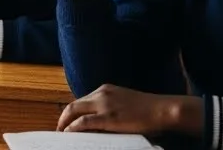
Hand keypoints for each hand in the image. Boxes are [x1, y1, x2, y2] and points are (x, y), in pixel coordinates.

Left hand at [58, 85, 200, 136]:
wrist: (163, 109)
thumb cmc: (149, 109)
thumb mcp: (125, 103)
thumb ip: (111, 108)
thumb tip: (99, 122)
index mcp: (105, 89)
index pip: (82, 100)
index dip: (72, 112)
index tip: (67, 121)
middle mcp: (101, 93)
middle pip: (74, 104)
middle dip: (63, 117)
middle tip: (59, 129)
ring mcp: (104, 104)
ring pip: (75, 111)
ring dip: (65, 123)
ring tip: (61, 134)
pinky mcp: (108, 117)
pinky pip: (84, 122)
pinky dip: (73, 127)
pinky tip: (69, 134)